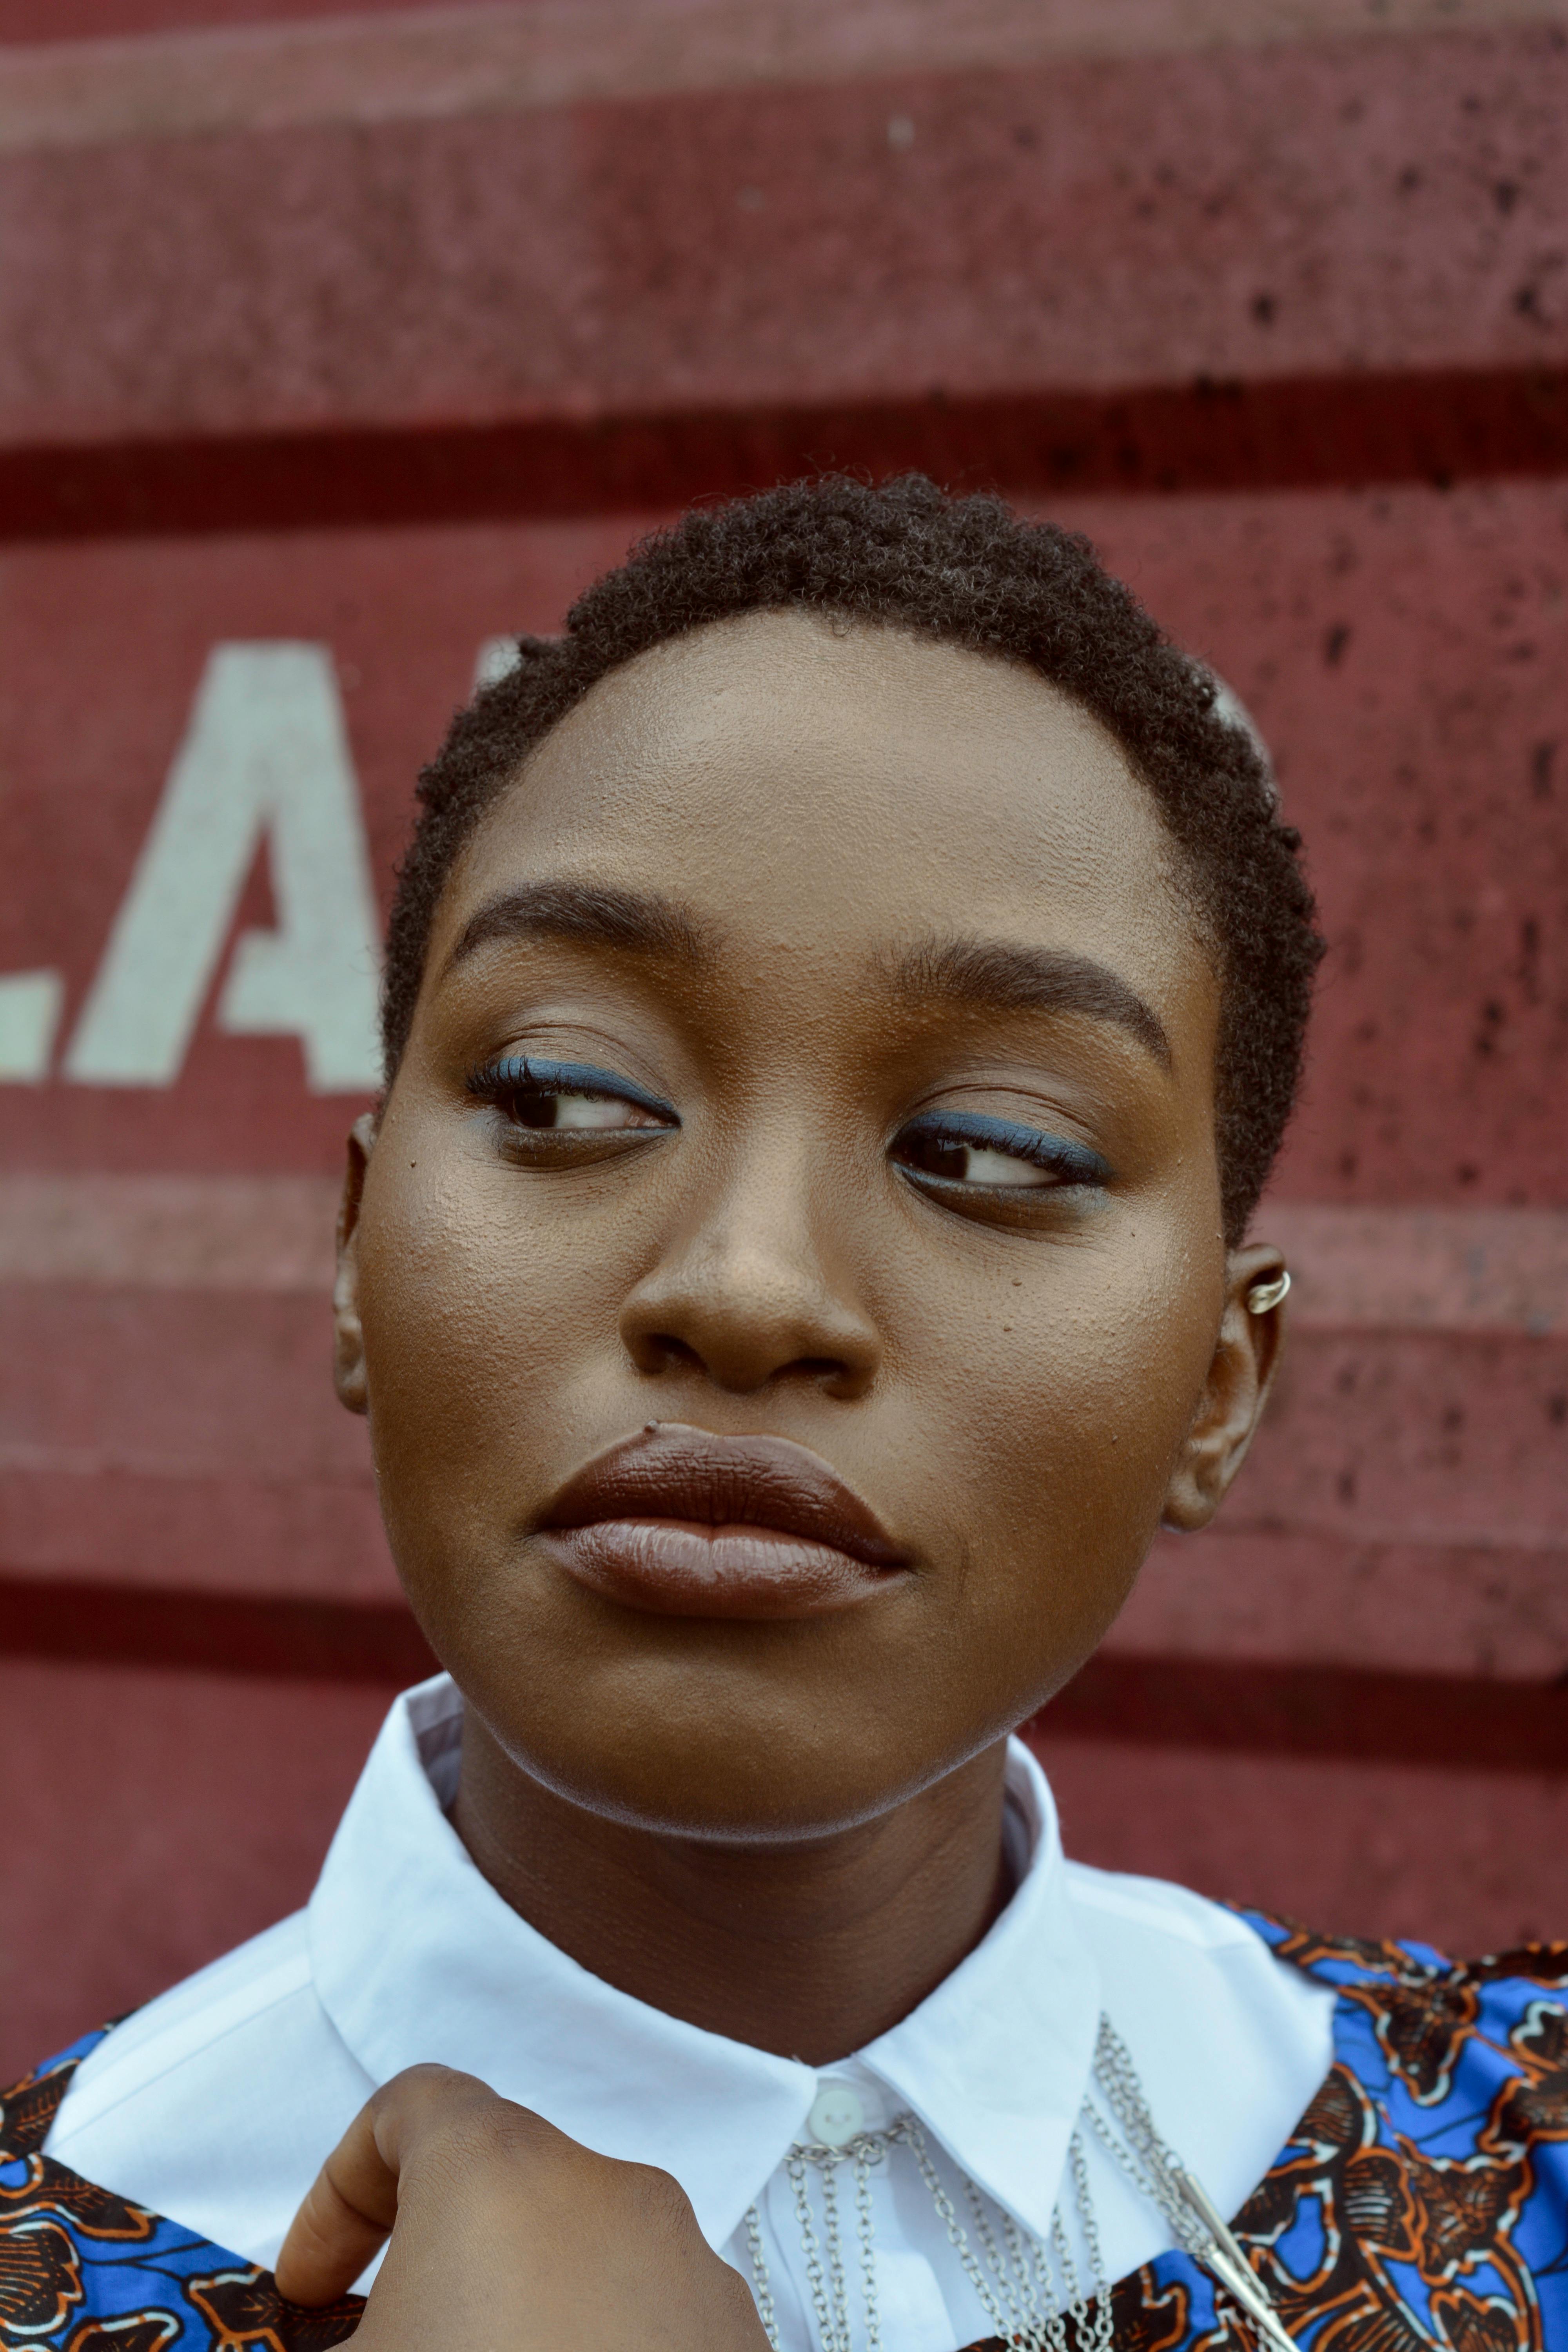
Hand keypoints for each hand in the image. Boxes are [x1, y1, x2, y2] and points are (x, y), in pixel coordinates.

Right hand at [274, 2062, 771, 2349]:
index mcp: (503, 2173)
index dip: (341, 2189)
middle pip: (498, 2188)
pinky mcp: (740, 2347)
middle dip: (428, 2269)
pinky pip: (646, 2324)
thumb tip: (343, 2342)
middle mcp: (612, 2195)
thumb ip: (311, 2351)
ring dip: (514, 2321)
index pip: (412, 2106)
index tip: (309, 2292)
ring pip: (578, 2262)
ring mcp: (694, 2273)